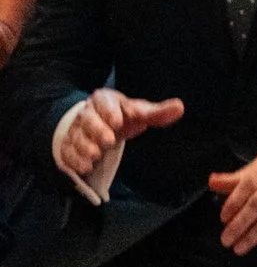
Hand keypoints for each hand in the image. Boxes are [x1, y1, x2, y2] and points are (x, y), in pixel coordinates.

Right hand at [59, 89, 183, 175]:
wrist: (96, 125)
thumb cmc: (121, 116)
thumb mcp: (138, 113)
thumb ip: (157, 112)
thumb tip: (180, 107)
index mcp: (105, 100)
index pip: (104, 101)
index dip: (109, 111)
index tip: (117, 122)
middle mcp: (87, 113)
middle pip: (88, 119)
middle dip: (97, 130)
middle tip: (108, 141)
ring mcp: (75, 130)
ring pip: (76, 137)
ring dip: (85, 147)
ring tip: (95, 156)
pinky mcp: (67, 146)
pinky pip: (67, 152)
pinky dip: (74, 160)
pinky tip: (84, 166)